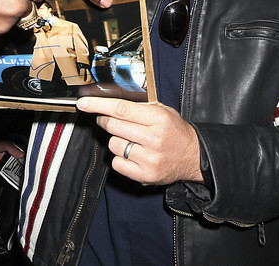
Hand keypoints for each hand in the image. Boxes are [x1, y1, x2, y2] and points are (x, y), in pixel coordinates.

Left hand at [77, 97, 203, 185]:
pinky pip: (117, 164)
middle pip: (113, 126)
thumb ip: (140, 106)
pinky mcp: (145, 176)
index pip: (121, 109)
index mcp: (158, 119)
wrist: (194, 157)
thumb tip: (110, 102)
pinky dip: (119, 158)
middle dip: (104, 120)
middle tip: (106, 119)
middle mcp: (153, 139)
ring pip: (113, 145)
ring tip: (129, 139)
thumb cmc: (175, 131)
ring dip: (115, 140)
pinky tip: (132, 154)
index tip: (84, 104)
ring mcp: (149, 159)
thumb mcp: (163, 111)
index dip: (99, 105)